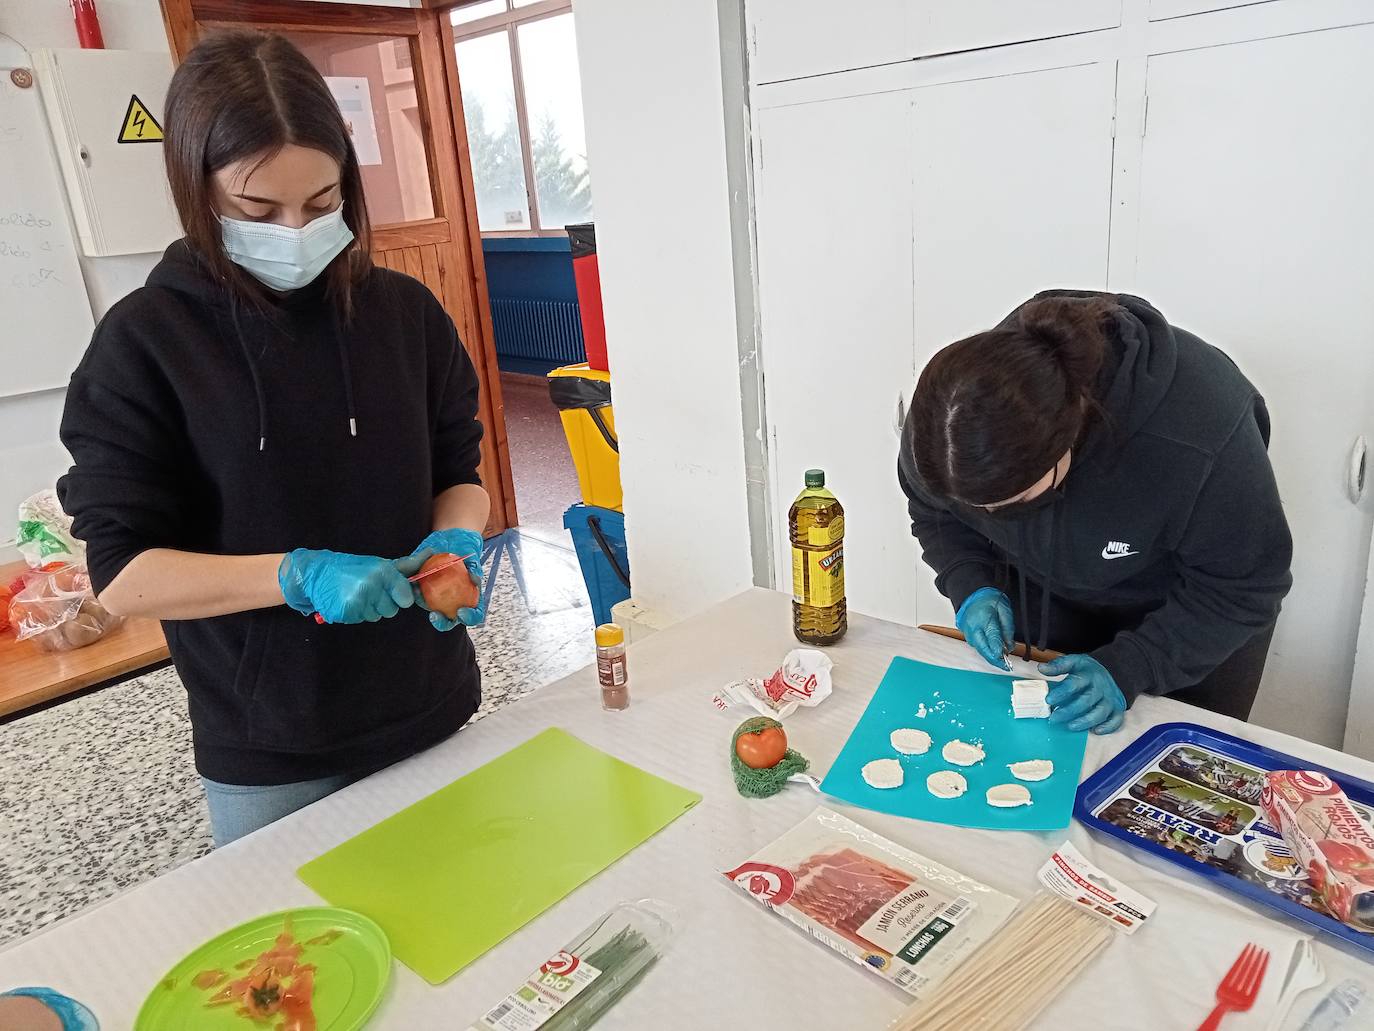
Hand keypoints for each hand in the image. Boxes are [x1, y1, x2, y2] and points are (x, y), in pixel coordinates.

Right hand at [278, 549, 414, 623]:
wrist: (317, 573)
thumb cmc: (353, 568)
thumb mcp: (379, 564)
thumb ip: (406, 566)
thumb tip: (431, 555)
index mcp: (382, 572)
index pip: (406, 597)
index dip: (402, 597)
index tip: (395, 593)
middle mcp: (371, 586)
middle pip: (392, 610)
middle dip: (383, 602)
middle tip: (369, 590)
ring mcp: (358, 600)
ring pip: (377, 615)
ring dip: (369, 608)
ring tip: (356, 593)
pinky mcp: (346, 612)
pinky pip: (361, 619)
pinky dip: (356, 613)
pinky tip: (347, 600)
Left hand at [410, 528, 484, 630]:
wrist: (450, 539)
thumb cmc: (465, 549)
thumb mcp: (472, 557)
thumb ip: (474, 568)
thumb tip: (474, 579)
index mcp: (470, 597)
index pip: (474, 614)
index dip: (470, 618)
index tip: (462, 612)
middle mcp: (454, 601)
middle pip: (450, 620)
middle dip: (442, 623)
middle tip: (434, 616)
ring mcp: (439, 598)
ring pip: (432, 611)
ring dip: (423, 606)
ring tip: (418, 594)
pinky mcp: (425, 591)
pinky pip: (420, 596)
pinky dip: (415, 592)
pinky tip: (413, 584)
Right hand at [955, 587, 1014, 670]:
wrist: (972, 594)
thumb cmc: (989, 600)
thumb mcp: (1004, 610)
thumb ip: (1008, 628)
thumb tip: (1009, 646)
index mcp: (984, 620)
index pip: (993, 640)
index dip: (1000, 653)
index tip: (1007, 662)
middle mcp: (973, 628)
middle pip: (984, 649)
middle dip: (995, 660)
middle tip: (1006, 666)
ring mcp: (968, 632)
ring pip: (980, 649)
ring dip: (990, 655)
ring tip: (1002, 660)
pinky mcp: (966, 634)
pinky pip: (976, 645)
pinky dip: (985, 650)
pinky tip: (992, 651)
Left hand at [1039, 654, 1126, 733]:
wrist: (1113, 672)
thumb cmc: (1088, 671)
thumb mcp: (1074, 662)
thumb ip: (1058, 666)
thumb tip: (1042, 668)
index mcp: (1088, 675)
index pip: (1075, 683)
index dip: (1061, 692)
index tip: (1048, 700)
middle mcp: (1101, 687)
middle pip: (1086, 701)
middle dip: (1069, 711)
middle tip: (1054, 718)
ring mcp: (1110, 699)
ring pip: (1100, 712)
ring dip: (1085, 721)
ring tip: (1070, 726)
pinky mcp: (1117, 709)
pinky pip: (1116, 720)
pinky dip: (1107, 727)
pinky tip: (1095, 731)